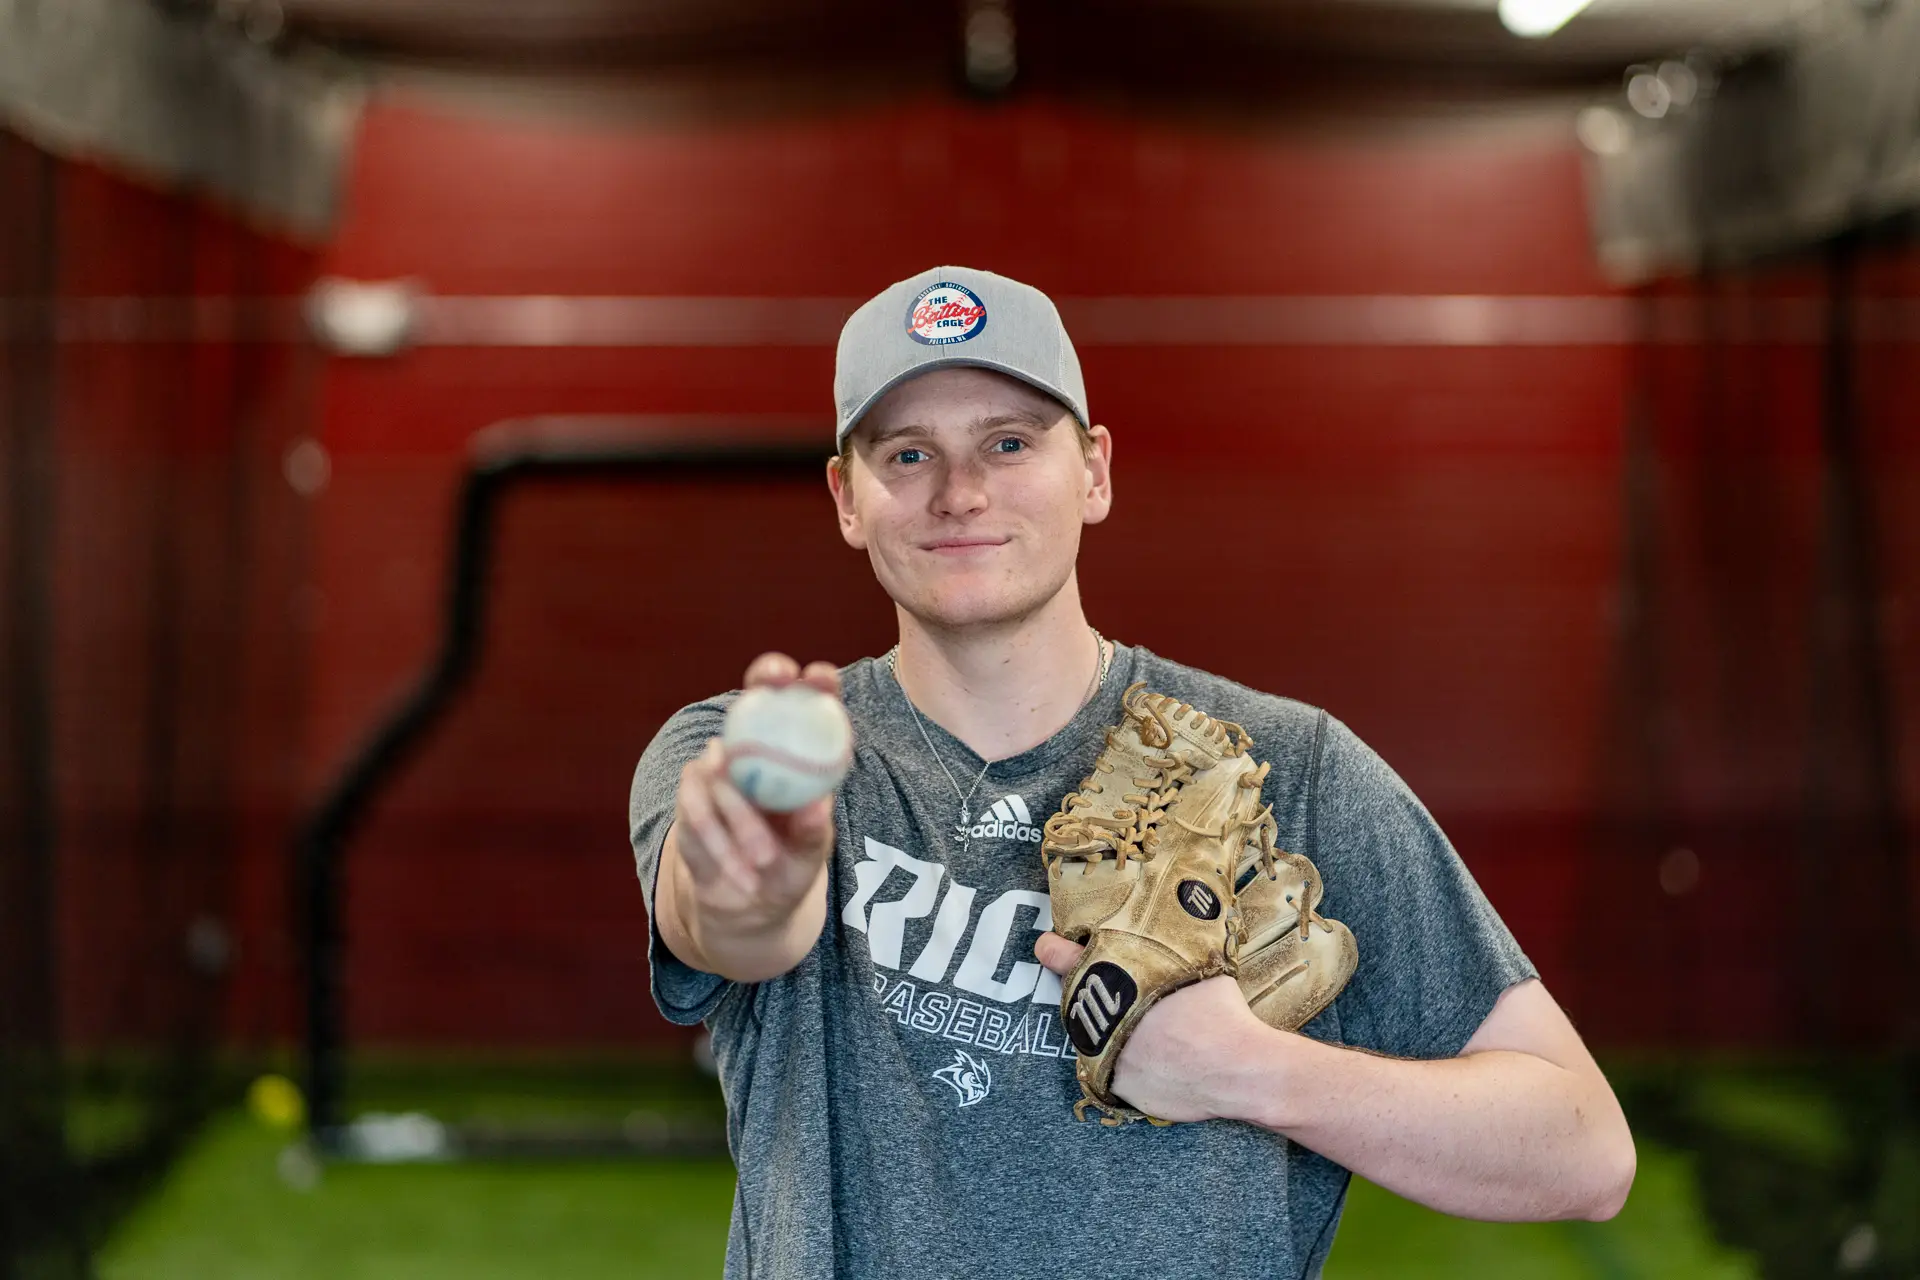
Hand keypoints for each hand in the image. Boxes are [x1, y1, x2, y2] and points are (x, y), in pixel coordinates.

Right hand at [670, 653, 843, 931]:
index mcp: (796, 754)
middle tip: (776, 683)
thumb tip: (816, 807)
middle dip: (766, 677)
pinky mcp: (691, 791)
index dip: (815, 680)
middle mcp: (755, 747)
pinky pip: (699, 808)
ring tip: (765, 860)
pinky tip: (743, 877)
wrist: (746, 898)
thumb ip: (812, 830)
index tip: (821, 677)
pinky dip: (723, 846)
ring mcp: (719, 764)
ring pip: (725, 768)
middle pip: (755, 694)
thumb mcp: (809, 852)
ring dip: (745, 819)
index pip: (808, 702)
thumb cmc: (790, 862)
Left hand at [1035, 932, 1270, 1123]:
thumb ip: (1164, 954)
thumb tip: (1163, 942)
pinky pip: (1116, 1070)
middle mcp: (1103, 1018)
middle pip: (1081, 1001)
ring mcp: (1107, 1054)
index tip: (1045, 946)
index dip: (1054, 951)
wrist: (1236, 1067)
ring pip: (1096, 1037)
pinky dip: (1132, 1065)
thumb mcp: (1192, 963)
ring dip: (1112, 1031)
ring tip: (1151, 1033)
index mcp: (1118, 979)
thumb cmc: (1220, 1011)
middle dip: (1094, 997)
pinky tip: (1160, 1061)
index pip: (1070, 958)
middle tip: (1114, 996)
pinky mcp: (1118, 1086)